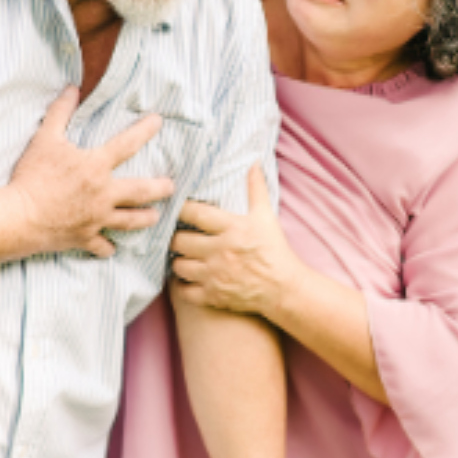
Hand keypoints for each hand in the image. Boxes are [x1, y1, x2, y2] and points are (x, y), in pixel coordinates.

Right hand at [6, 87, 174, 256]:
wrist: (18, 217)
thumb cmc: (31, 176)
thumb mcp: (44, 139)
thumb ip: (60, 112)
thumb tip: (71, 88)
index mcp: (96, 167)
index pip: (127, 144)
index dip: (144, 130)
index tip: (159, 122)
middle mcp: (103, 194)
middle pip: (141, 192)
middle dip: (160, 188)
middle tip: (171, 187)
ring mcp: (96, 219)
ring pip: (129, 221)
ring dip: (144, 219)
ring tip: (155, 217)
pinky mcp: (84, 238)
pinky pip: (102, 246)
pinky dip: (107, 247)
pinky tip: (112, 248)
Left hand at [170, 167, 296, 317]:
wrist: (283, 288)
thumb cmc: (275, 249)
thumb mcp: (267, 216)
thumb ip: (256, 188)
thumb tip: (253, 162)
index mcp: (231, 228)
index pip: (195, 213)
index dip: (180, 208)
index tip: (175, 207)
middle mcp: (219, 250)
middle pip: (179, 241)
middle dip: (175, 237)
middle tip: (177, 234)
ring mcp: (214, 275)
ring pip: (178, 265)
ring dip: (178, 260)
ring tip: (183, 255)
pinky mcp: (213, 295)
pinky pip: (184, 290)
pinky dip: (182, 284)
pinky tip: (187, 277)